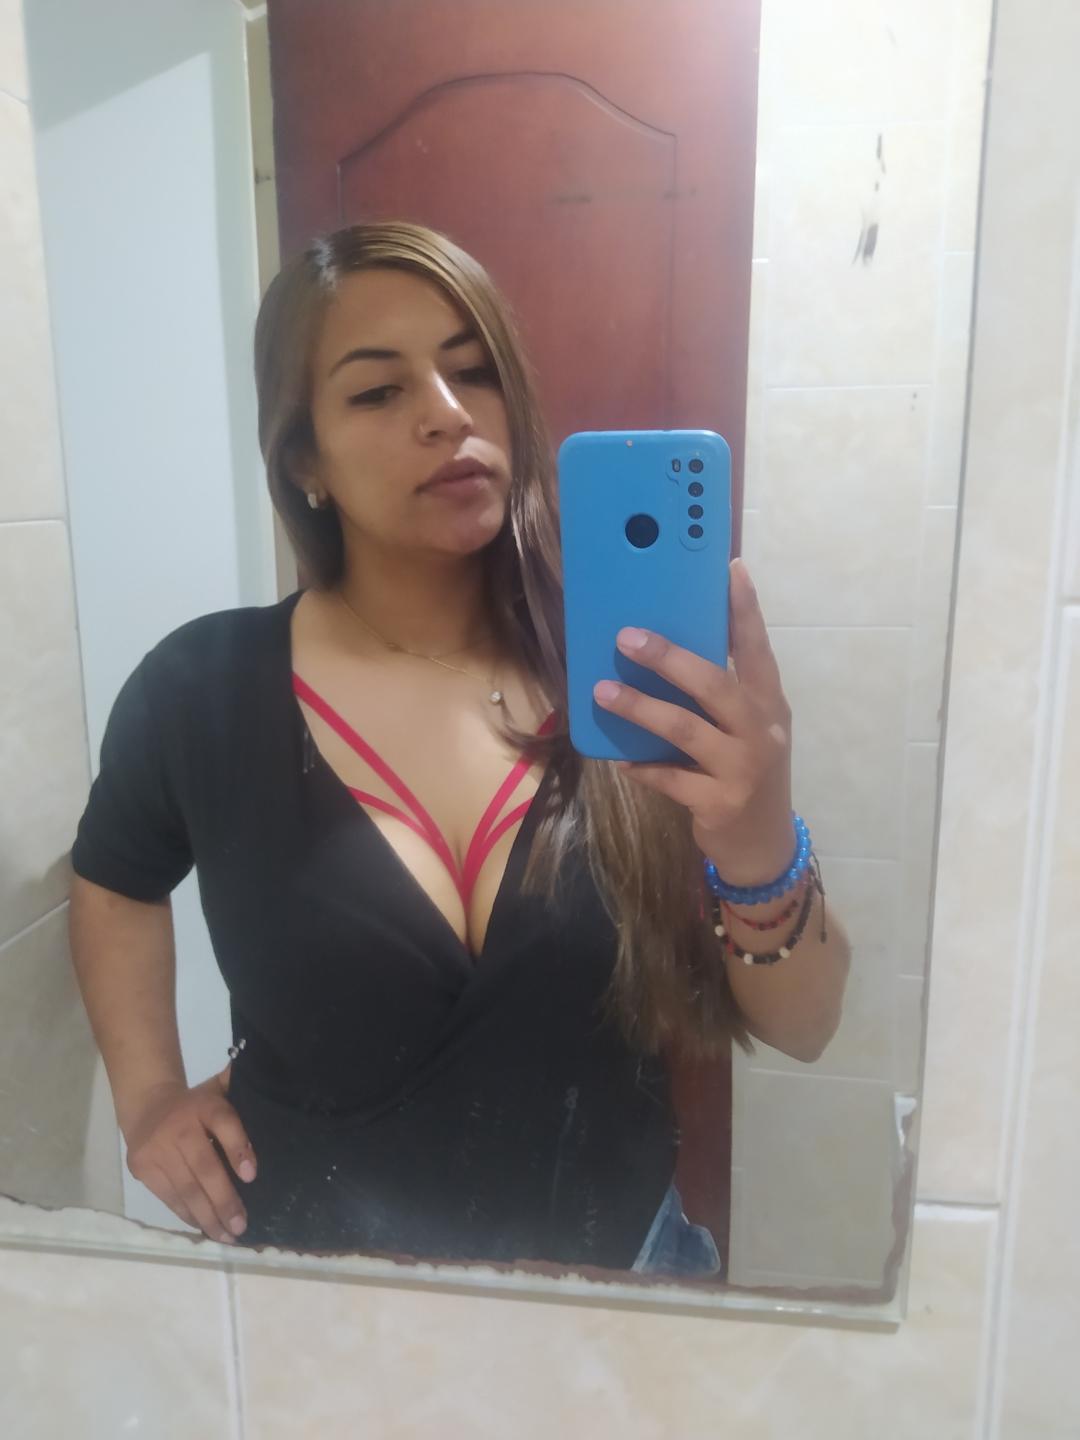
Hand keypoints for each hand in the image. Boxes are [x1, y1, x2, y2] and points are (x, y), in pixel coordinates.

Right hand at [122, 1066, 257, 1244]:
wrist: (147, 1106)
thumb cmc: (197, 1106)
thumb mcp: (219, 1092)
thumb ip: (243, 1097)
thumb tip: (275, 1106)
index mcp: (205, 1104)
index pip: (224, 1123)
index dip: (238, 1149)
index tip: (251, 1176)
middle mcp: (179, 1127)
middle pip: (204, 1167)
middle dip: (224, 1200)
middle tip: (241, 1225)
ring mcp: (157, 1149)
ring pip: (186, 1189)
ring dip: (207, 1217)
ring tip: (226, 1236)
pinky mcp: (143, 1168)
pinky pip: (169, 1197)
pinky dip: (188, 1215)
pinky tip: (204, 1226)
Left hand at [593, 557, 794, 886]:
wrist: (763, 848)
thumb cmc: (745, 775)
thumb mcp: (747, 731)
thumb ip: (720, 698)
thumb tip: (663, 652)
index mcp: (768, 704)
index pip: (757, 649)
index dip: (744, 610)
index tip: (729, 570)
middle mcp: (761, 731)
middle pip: (715, 685)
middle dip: (670, 658)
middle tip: (628, 636)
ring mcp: (742, 769)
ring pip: (686, 730)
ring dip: (641, 708)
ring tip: (603, 691)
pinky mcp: (719, 803)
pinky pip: (670, 778)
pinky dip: (642, 767)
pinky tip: (618, 758)